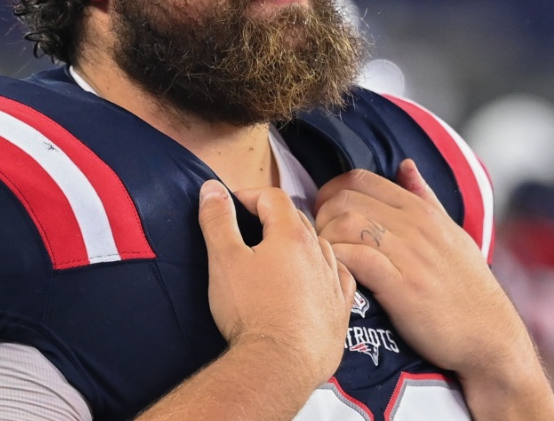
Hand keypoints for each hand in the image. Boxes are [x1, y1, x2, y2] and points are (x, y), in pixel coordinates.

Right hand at [198, 179, 355, 389]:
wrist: (279, 365)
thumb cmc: (250, 311)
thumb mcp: (224, 260)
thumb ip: (218, 220)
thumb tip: (212, 188)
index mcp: (291, 235)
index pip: (273, 198)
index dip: (249, 196)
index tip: (231, 206)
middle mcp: (319, 253)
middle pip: (298, 220)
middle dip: (272, 218)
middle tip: (249, 230)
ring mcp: (334, 282)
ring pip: (320, 248)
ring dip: (300, 244)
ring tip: (279, 255)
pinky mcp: (341, 311)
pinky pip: (340, 279)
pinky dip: (326, 271)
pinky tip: (317, 278)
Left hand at [313, 161, 535, 382]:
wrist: (490, 337)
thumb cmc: (468, 288)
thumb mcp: (452, 233)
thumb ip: (425, 198)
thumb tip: (405, 165)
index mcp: (422, 211)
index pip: (360, 179)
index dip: (331, 193)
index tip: (326, 216)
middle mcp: (416, 226)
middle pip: (346, 199)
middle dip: (321, 216)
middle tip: (321, 241)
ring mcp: (410, 255)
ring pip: (346, 224)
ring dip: (326, 239)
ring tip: (327, 259)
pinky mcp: (403, 287)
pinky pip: (356, 258)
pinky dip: (338, 262)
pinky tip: (339, 275)